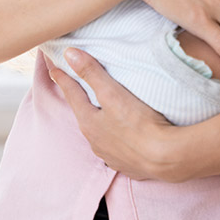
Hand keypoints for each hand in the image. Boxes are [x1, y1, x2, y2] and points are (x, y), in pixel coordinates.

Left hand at [52, 48, 182, 180]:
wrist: (166, 159)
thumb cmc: (139, 124)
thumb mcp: (113, 94)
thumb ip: (91, 73)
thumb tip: (69, 54)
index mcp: (89, 123)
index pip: (72, 95)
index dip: (63, 79)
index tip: (53, 69)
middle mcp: (95, 142)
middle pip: (84, 116)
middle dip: (80, 102)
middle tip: (75, 90)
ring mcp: (111, 156)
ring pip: (99, 135)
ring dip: (99, 124)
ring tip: (101, 115)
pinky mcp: (128, 165)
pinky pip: (117, 150)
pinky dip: (116, 140)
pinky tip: (122, 139)